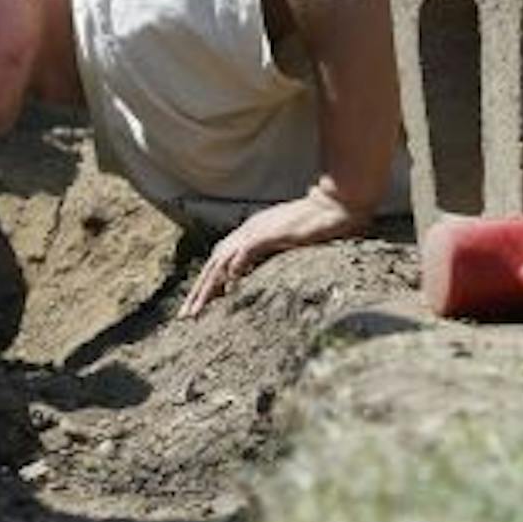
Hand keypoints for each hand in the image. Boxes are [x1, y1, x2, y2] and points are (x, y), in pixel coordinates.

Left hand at [182, 181, 370, 317]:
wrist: (336, 204)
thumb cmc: (316, 225)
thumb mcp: (286, 243)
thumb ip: (270, 256)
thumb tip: (256, 275)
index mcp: (249, 234)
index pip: (219, 262)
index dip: (206, 285)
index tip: (197, 308)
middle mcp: (248, 231)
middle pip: (214, 264)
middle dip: (199, 292)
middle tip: (186, 317)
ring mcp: (258, 231)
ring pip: (224, 261)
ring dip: (209, 286)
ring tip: (199, 310)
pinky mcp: (272, 233)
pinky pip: (248, 250)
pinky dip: (236, 266)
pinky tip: (229, 283)